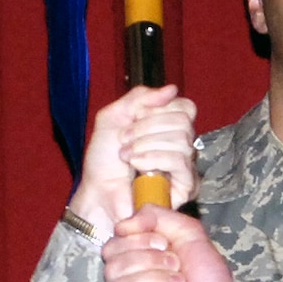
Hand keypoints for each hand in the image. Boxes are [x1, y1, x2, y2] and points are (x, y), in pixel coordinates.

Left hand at [71, 85, 198, 235]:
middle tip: (124, 140)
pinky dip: (155, 158)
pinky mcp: (186, 187)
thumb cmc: (103, 160)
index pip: (184, 106)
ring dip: (146, 144)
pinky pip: (181, 162)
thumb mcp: (113, 117)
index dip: (156, 109)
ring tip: (127, 156)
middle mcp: (182, 145)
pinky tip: (138, 166)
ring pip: (182, 140)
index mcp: (168, 127)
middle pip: (183, 120)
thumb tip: (172, 89)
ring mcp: (186, 166)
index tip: (133, 118)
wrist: (96, 192)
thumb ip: (139, 98)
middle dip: (146, 127)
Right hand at [103, 205, 230, 281]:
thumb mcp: (187, 233)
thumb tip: (123, 224)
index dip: (136, 240)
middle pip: (113, 264)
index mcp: (133, 263)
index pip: (112, 247)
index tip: (163, 243)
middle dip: (149, 260)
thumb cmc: (208, 278)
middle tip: (175, 265)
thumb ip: (157, 216)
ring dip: (154, 279)